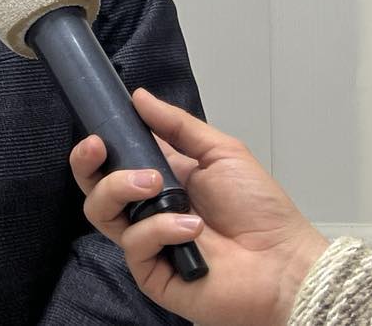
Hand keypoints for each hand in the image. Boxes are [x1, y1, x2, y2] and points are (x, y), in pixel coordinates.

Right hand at [69, 89, 328, 325]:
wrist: (285, 263)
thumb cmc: (260, 208)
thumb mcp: (221, 152)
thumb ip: (177, 125)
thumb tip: (137, 96)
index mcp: (160, 179)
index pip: (112, 162)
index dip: (97, 148)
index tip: (97, 132)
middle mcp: (146, 210)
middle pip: (95, 188)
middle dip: (87, 165)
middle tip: (99, 148)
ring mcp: (146, 243)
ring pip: (102, 213)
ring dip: (121, 189)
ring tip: (155, 184)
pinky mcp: (151, 274)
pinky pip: (135, 245)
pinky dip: (160, 230)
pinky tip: (192, 229)